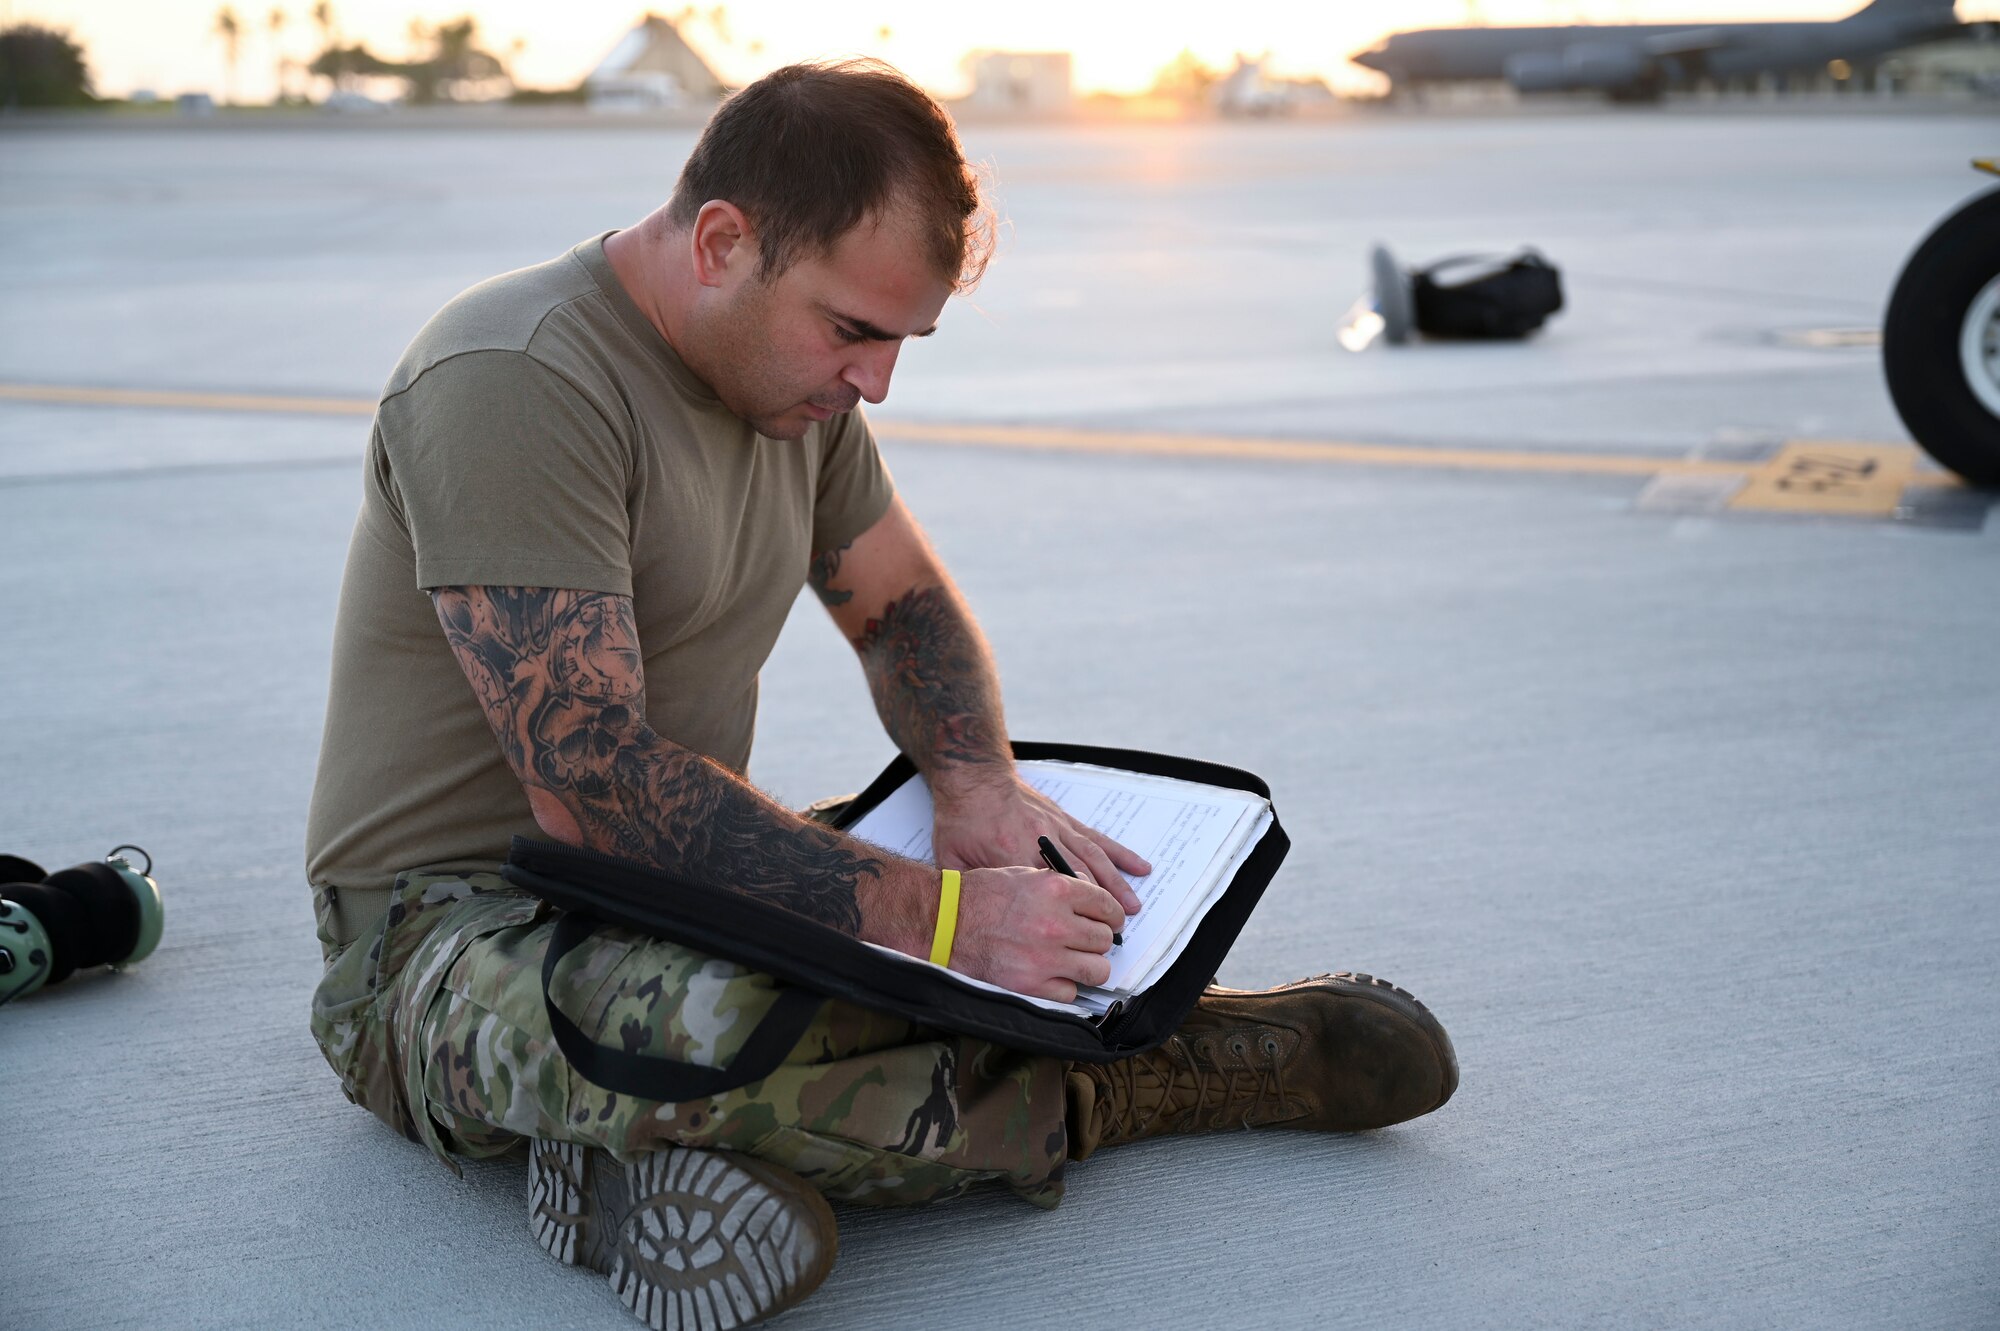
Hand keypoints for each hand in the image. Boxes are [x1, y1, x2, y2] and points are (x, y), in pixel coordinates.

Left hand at [931, 773, 1150, 915]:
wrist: (972, 775)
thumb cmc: (960, 816)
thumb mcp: (951, 857)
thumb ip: (969, 888)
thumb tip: (975, 918)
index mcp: (1014, 854)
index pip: (1048, 892)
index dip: (1069, 917)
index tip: (1084, 938)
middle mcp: (1042, 841)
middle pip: (1079, 879)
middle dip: (1100, 908)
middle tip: (1116, 933)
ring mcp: (1057, 828)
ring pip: (1095, 859)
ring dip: (1116, 885)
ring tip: (1134, 907)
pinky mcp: (1064, 819)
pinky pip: (1097, 838)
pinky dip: (1120, 853)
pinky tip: (1140, 866)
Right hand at [950, 865, 1126, 1002]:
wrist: (946, 921)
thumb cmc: (980, 895)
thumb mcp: (1025, 874)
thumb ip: (1062, 885)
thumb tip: (1090, 898)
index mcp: (1056, 889)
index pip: (1106, 905)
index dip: (1111, 915)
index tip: (1109, 921)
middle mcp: (1056, 923)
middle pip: (1104, 939)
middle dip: (1098, 940)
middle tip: (1086, 940)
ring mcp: (1045, 956)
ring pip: (1097, 970)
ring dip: (1088, 966)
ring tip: (1075, 961)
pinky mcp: (1032, 984)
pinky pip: (1070, 992)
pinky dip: (1064, 986)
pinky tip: (1051, 974)